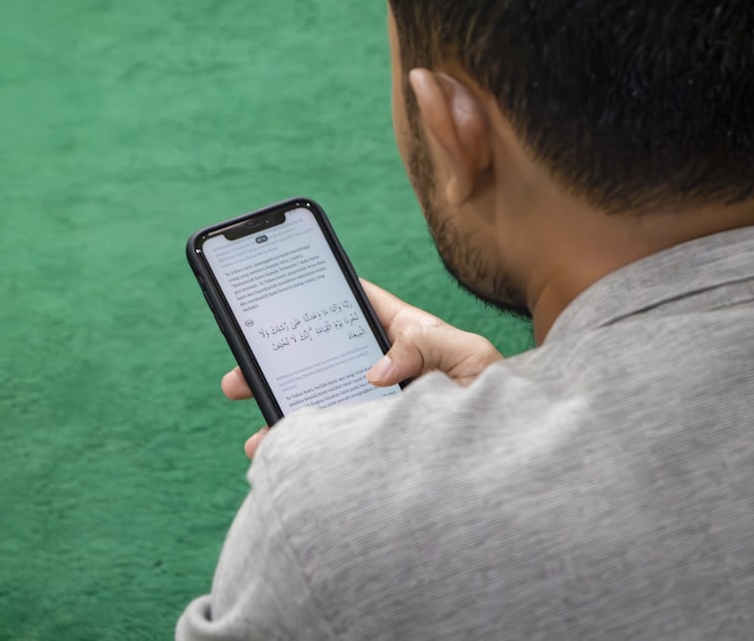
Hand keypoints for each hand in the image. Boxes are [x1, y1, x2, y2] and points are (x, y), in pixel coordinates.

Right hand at [221, 279, 501, 457]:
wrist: (515, 459)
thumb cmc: (500, 397)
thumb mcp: (469, 356)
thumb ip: (424, 347)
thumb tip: (374, 372)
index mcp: (407, 337)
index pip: (358, 305)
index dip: (321, 292)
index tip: (282, 289)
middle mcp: (387, 371)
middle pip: (322, 359)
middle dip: (278, 364)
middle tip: (239, 377)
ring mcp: (379, 408)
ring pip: (322, 406)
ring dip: (284, 416)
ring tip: (258, 436)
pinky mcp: (378, 443)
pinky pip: (335, 444)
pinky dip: (307, 453)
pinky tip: (287, 464)